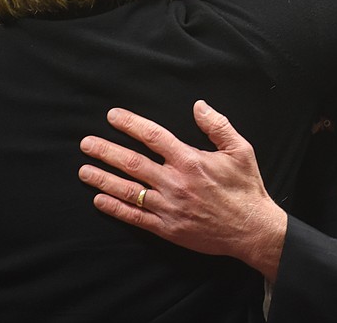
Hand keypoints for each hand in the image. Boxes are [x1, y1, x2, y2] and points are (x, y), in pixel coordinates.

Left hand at [78, 100, 286, 280]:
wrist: (253, 230)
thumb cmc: (246, 188)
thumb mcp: (240, 150)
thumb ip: (217, 125)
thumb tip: (198, 105)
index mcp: (190, 160)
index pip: (153, 136)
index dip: (130, 124)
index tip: (112, 116)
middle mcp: (175, 182)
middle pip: (132, 162)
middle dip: (106, 151)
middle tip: (86, 143)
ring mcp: (169, 207)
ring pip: (128, 190)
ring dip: (103, 179)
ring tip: (83, 170)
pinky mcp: (168, 229)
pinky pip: (136, 217)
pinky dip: (115, 208)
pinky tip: (99, 200)